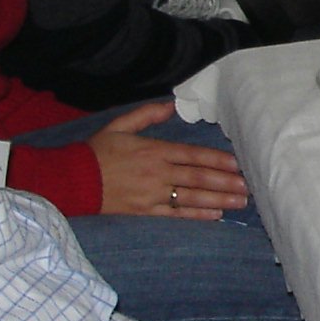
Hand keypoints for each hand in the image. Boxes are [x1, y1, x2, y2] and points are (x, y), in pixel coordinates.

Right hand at [89, 101, 249, 218]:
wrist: (71, 180)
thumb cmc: (96, 151)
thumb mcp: (119, 125)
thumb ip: (146, 115)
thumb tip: (170, 105)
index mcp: (153, 151)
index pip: (193, 156)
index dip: (217, 160)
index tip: (237, 164)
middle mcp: (157, 173)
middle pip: (197, 178)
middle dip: (225, 182)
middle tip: (248, 187)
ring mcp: (151, 195)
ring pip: (191, 198)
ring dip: (218, 200)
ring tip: (239, 202)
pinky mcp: (144, 211)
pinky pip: (175, 215)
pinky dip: (196, 215)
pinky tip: (215, 215)